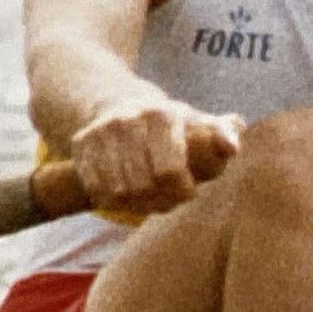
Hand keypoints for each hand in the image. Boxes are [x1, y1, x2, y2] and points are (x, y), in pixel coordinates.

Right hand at [68, 94, 239, 213]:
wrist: (123, 106)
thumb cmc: (174, 127)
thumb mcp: (202, 125)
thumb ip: (224, 134)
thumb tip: (231, 146)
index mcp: (163, 115)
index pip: (169, 171)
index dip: (181, 191)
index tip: (189, 192)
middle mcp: (127, 119)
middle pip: (142, 186)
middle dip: (160, 200)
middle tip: (170, 199)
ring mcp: (101, 131)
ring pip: (117, 192)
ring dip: (137, 205)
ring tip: (151, 199)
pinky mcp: (80, 143)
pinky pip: (95, 189)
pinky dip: (112, 201)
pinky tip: (127, 196)